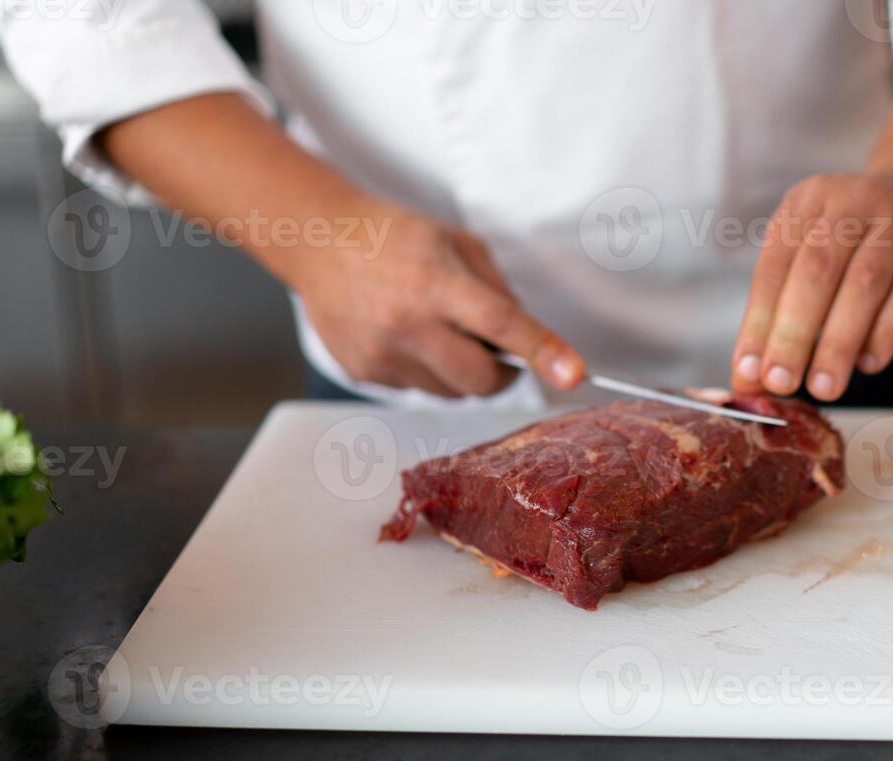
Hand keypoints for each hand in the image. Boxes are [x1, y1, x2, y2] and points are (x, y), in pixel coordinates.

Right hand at [293, 200, 584, 397]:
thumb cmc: (395, 237)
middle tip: (494, 349)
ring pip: (452, 391)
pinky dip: (426, 370)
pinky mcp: (365, 373)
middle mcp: (406, 323)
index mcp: (436, 282)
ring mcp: (382, 354)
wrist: (319, 242)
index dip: (542, 351)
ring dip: (461, 371)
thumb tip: (531, 341)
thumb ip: (499, 292)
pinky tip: (405, 335)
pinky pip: (419, 389)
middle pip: (481, 380)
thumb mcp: (457, 244)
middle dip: (501, 373)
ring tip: (437, 329)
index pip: (500, 324)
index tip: (573, 374)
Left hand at [730, 173, 892, 401]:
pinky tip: (868, 364)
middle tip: (781, 382)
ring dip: (839, 342)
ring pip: (864, 283)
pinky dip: (886, 332)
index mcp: (806, 202)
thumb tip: (749, 379)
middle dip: (794, 333)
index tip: (748, 371)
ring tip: (824, 386)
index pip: (773, 266)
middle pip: (816, 271)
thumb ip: (780, 314)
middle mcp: (850, 202)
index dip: (758, 322)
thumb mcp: (812, 260)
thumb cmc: (857, 243)